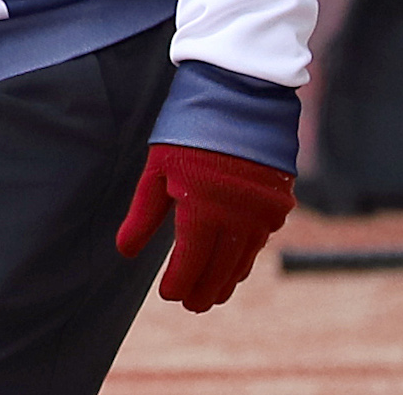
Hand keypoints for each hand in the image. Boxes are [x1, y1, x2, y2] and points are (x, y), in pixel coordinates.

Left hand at [115, 144, 293, 312]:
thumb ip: (143, 215)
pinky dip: (245, 258)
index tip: (168, 295)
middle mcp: (236, 217)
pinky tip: (235, 266)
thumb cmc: (189, 130)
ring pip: (242, 260)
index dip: (178, 283)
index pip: (189, 262)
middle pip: (218, 269)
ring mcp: (262, 213)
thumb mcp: (157, 169)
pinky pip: (259, 242)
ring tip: (213, 295)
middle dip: (203, 290)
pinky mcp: (279, 204)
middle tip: (192, 305)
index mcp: (201, 207)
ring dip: (226, 280)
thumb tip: (124, 252)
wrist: (239, 96)